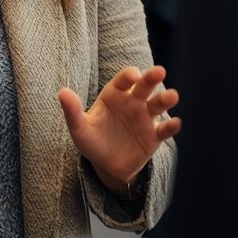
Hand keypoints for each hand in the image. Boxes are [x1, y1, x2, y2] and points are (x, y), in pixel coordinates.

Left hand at [58, 66, 181, 192]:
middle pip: (145, 86)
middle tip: (159, 71)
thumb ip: (72, 110)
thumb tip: (62, 92)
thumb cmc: (92, 141)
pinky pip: (165, 129)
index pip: (123, 80)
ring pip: (158, 104)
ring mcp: (145, 118)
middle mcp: (133, 102)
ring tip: (172, 96)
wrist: (106, 165)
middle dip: (152, 77)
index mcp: (114, 94)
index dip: (129, 75)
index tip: (133, 75)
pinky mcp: (154, 136)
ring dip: (166, 99)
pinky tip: (175, 123)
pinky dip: (172, 126)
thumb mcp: (79, 128)